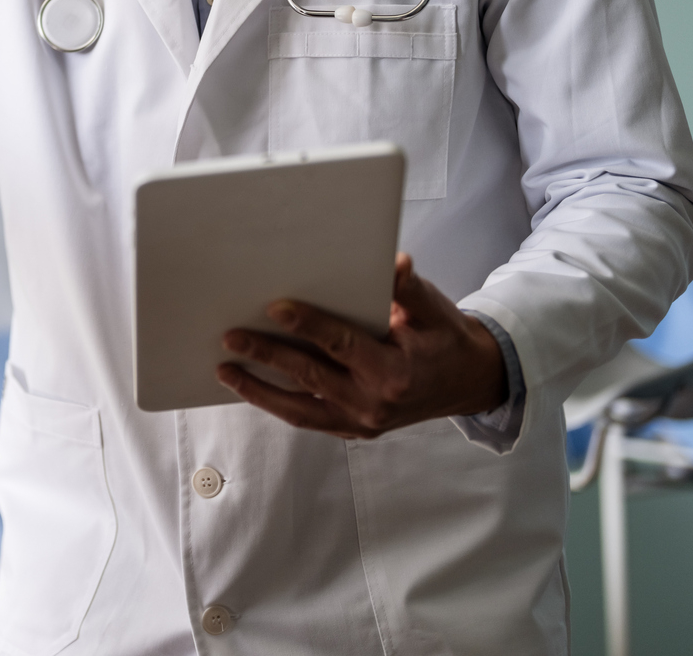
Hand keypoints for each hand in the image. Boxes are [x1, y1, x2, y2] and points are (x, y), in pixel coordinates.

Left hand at [215, 253, 506, 438]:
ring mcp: (363, 422)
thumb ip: (408, 288)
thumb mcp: (433, 309)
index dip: (308, 326)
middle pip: (311, 377)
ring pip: (300, 409)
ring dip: (259, 390)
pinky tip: (249, 386)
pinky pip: (308, 419)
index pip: (342, 345)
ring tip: (224, 370)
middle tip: (230, 337)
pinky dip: (277, 404)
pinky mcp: (354, 430)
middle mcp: (375, 402)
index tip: (275, 307)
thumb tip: (395, 262)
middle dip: (267, 356)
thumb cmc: (444, 338)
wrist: (468, 381)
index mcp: (395, 370)